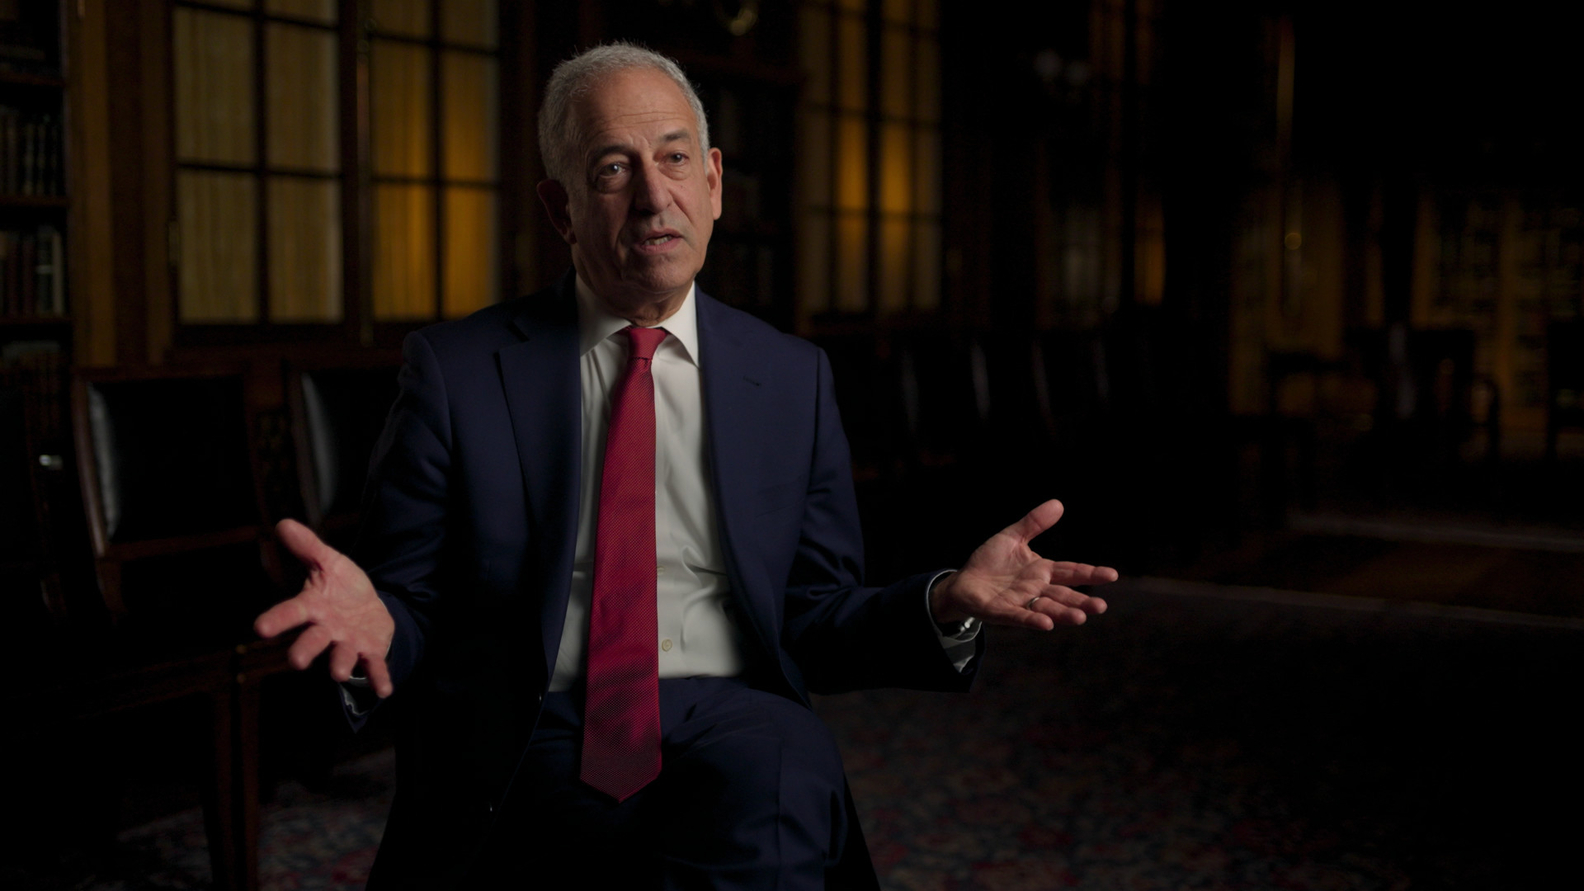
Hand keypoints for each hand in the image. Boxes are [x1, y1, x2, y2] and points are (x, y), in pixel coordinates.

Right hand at [254, 519, 395, 696]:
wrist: (368, 606)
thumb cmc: (340, 587)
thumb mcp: (328, 562)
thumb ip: (308, 547)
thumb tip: (283, 523)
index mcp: (312, 608)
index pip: (290, 613)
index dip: (276, 620)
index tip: (261, 628)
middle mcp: (325, 630)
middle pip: (311, 641)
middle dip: (304, 651)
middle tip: (296, 661)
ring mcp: (347, 643)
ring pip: (341, 657)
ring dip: (339, 665)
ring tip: (338, 673)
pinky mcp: (370, 651)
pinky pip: (373, 667)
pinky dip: (378, 678)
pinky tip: (385, 690)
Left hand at [930, 499, 1115, 630]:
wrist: (963, 580)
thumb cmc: (990, 561)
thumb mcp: (1012, 537)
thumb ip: (1033, 523)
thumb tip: (1058, 503)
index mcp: (1042, 571)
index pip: (1071, 572)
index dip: (1090, 573)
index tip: (1112, 575)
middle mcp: (1036, 589)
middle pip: (1063, 595)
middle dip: (1081, 602)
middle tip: (1100, 607)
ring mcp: (1021, 602)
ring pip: (1046, 609)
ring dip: (1063, 614)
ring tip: (1080, 618)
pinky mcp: (1002, 612)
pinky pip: (1020, 616)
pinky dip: (1033, 620)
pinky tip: (1047, 624)